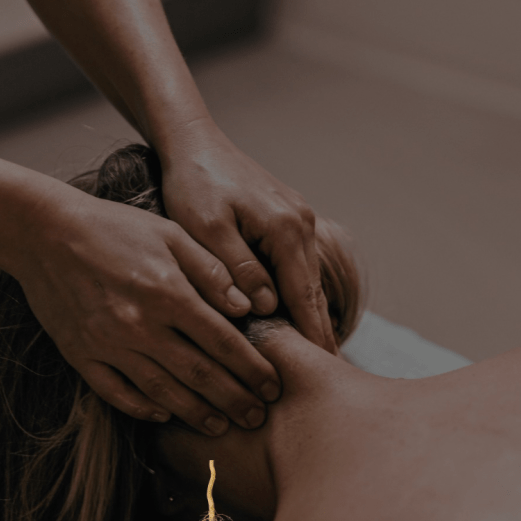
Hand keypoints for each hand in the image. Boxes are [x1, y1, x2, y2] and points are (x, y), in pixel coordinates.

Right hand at [12, 182, 280, 433]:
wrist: (45, 233)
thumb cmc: (115, 228)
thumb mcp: (171, 234)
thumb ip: (211, 272)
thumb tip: (247, 307)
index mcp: (169, 293)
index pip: (223, 342)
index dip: (253, 368)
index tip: (273, 386)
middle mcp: (141, 325)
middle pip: (199, 374)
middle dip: (234, 399)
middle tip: (258, 417)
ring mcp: (109, 344)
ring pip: (162, 391)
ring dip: (195, 413)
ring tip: (221, 426)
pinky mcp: (81, 355)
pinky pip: (116, 392)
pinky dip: (142, 408)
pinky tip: (163, 417)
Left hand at [159, 122, 333, 351]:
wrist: (194, 142)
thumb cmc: (194, 183)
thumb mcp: (207, 228)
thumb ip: (236, 268)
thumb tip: (264, 307)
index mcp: (285, 229)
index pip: (304, 297)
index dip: (312, 338)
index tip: (320, 373)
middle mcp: (301, 224)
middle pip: (313, 292)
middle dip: (319, 335)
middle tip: (326, 378)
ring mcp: (298, 220)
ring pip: (306, 280)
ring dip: (309, 317)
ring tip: (313, 360)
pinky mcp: (286, 219)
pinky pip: (296, 265)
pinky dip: (297, 294)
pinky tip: (293, 318)